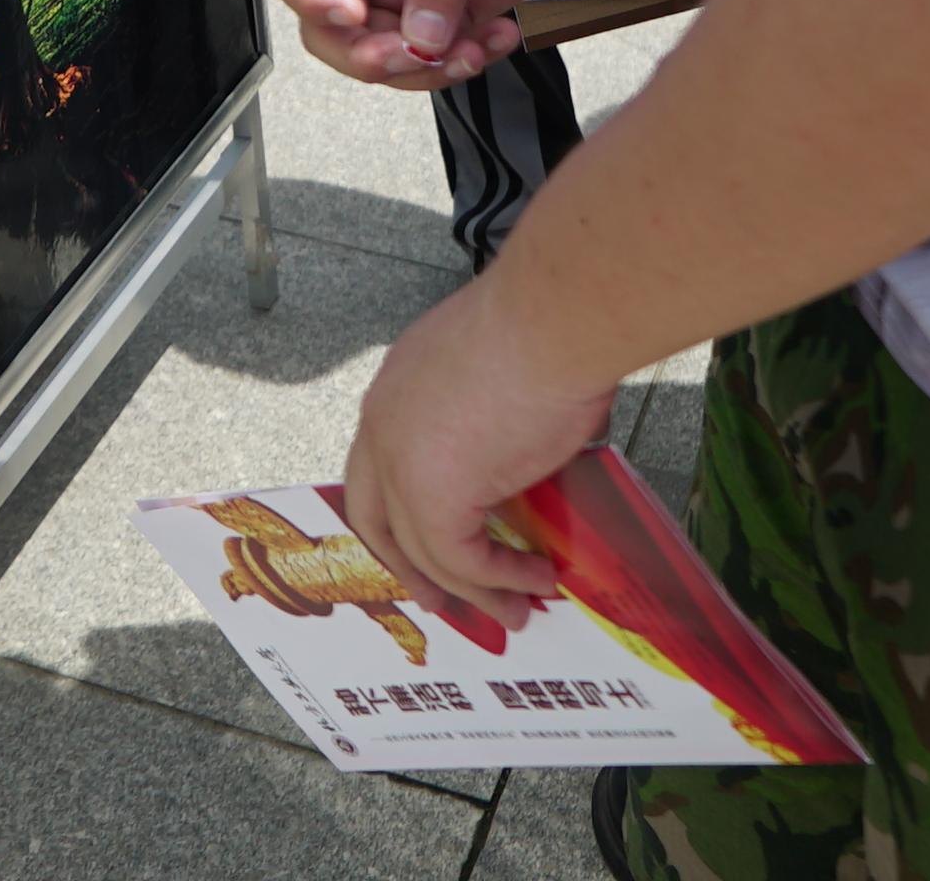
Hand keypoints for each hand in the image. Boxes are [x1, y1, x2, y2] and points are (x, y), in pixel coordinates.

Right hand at [270, 0, 596, 90]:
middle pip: (329, 27)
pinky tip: (501, 38)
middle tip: (413, 55)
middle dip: (366, 53)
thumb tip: (420, 42)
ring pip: (383, 53)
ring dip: (422, 69)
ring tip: (473, 53)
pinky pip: (436, 55)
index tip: (352, 13)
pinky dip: (463, 61)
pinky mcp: (448, 7)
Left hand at [340, 270, 602, 629]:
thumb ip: (497, 423)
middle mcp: (382, 424)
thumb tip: (536, 459)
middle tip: (442, 599)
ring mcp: (399, 463)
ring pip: (423, 549)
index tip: (424, 542)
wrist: (554, 321)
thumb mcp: (503, 373)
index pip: (375, 465)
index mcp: (395, 387)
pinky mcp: (431, 498)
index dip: (396, 511)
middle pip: (375, 516)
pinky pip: (462, 559)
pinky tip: (538, 579)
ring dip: (473, 588)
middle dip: (410, 565)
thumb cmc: (546, 328)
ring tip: (518, 609)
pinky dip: (501, 578)